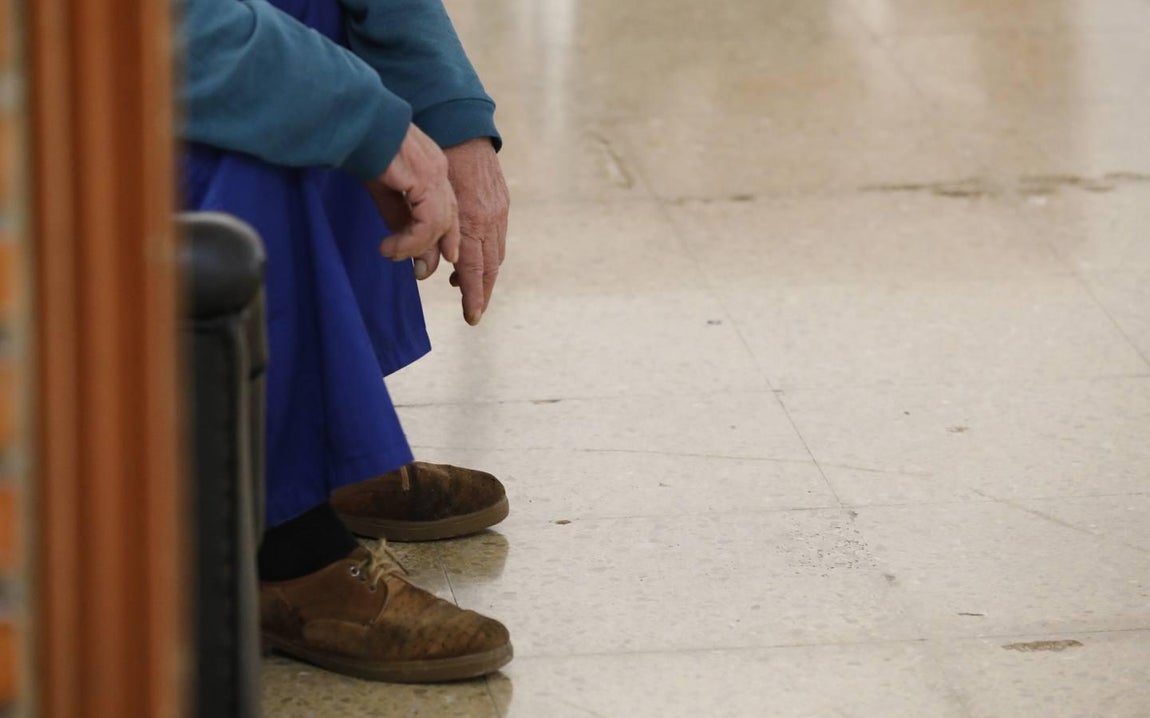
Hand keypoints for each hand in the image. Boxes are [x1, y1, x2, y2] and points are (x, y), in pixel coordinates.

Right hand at [368, 124, 459, 277]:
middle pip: (450, 218)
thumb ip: (399, 219)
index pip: (447, 210)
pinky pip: (428, 221)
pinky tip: (390, 247)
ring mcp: (436, 173)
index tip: (429, 263)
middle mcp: (439, 170)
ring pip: (440, 224)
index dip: (442, 238)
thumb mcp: (384, 191)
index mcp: (432, 169)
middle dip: (439, 249)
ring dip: (416, 247)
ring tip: (391, 254)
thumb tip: (407, 253)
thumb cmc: (362, 149)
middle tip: (422, 273)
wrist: (354, 122)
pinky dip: (411, 240)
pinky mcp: (425, 179)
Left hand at [443, 138, 508, 324]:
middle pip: (490, 268)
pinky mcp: (501, 201)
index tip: (472, 318)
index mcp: (470, 222)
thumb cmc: (435, 161)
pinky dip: (489, 253)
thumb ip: (428, 233)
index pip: (474, 271)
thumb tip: (429, 267)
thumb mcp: (424, 199)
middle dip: (482, 292)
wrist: (461, 126)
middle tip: (474, 311)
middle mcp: (489, 220)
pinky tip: (474, 254)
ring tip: (467, 285)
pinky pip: (498, 236)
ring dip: (484, 273)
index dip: (473, 296)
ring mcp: (498, 210)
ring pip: (496, 254)